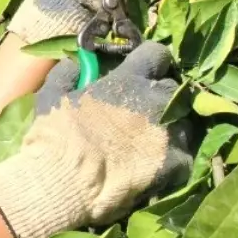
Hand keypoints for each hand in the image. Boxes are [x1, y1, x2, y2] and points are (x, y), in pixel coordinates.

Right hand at [0, 42, 191, 237]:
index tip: (141, 70)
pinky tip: (154, 165)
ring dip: (170, 125)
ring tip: (150, 140)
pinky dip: (172, 158)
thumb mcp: (51, 94)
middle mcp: (156, 102)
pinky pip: (185, 155)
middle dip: (162, 95)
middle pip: (176, 87)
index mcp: (128, 81)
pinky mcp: (176, 165)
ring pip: (184, 121)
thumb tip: (76, 62)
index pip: (157, 54)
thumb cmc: (56, 137)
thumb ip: (68, 73)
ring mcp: (169, 134)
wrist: (66, 184)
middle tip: (144, 108)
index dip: (150, 61)